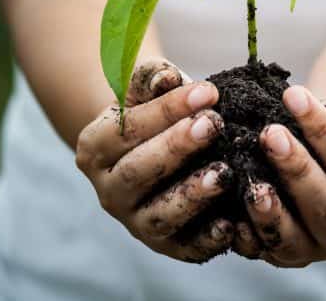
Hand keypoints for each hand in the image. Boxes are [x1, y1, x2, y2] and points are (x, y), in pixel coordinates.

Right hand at [76, 58, 234, 262]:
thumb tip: (168, 78)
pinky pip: (185, 247)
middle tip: (214, 124)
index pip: (128, 129)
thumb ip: (153, 79)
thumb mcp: (146, 90)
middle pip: (138, 171)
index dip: (168, 110)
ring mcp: (134, 222)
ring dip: (192, 195)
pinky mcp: (165, 246)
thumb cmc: (155, 114)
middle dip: (178, 147)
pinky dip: (207, 239)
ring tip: (224, 172)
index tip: (208, 92)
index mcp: (95, 148)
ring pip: (159, 215)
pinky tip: (231, 224)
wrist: (154, 151)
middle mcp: (108, 190)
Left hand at [233, 87, 325, 266]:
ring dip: (271, 211)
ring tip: (252, 182)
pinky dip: (246, 237)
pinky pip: (262, 252)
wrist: (320, 152)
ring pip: (295, 239)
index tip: (293, 95)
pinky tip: (230, 216)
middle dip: (296, 168)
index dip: (323, 131)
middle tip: (269, 133)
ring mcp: (315, 249)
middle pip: (325, 205)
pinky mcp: (282, 257)